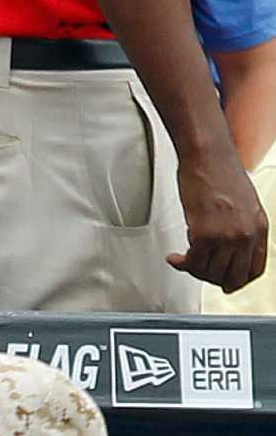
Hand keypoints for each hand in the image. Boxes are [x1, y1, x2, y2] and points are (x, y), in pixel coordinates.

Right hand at [171, 147, 268, 293]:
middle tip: (201, 270)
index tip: (224, 279)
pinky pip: (192, 265)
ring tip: (188, 258)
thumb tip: (229, 254)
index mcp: (259, 227)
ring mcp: (226, 236)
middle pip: (232, 279)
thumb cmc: (222, 173)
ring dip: (195, 270)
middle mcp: (246, 234)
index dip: (237, 280)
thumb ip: (242, 232)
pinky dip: (180, 264)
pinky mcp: (205, 235)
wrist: (208, 155)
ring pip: (209, 274)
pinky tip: (176, 257)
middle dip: (213, 279)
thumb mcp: (244, 206)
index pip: (255, 271)